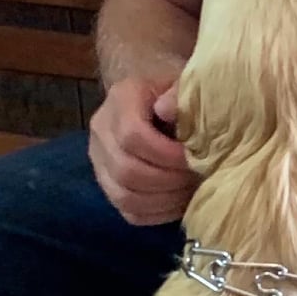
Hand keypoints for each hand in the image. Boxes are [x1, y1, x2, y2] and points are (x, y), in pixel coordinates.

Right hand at [88, 78, 196, 226]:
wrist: (158, 97)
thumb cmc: (177, 91)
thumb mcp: (185, 82)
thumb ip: (180, 91)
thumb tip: (166, 110)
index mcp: (120, 99)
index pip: (132, 136)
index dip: (165, 153)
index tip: (193, 157)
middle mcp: (101, 130)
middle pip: (126, 170)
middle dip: (167, 180)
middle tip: (196, 177)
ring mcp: (100, 161)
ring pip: (124, 196)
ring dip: (163, 200)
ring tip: (190, 190)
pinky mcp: (107, 185)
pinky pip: (128, 212)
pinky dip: (157, 213)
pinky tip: (179, 202)